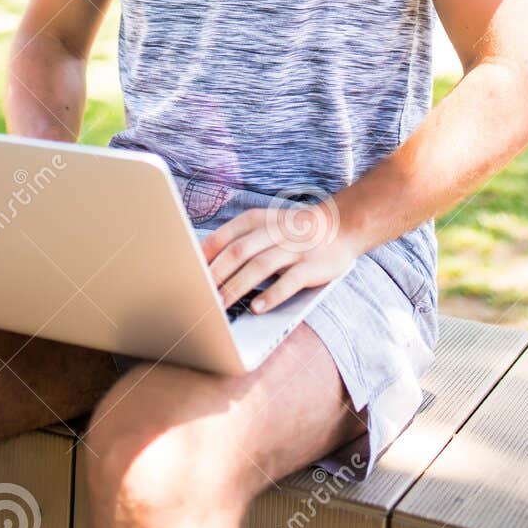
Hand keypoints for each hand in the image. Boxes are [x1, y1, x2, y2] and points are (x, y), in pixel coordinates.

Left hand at [200, 197, 356, 314]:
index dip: (204, 257)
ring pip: (260, 266)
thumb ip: (238, 240)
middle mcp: (274, 231)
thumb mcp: (264, 226)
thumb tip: (202, 263)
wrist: (340, 225)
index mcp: (257, 220)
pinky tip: (256, 308)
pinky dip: (272, 295)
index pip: (224, 237)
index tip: (187, 276)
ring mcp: (294, 248)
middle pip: (238, 252)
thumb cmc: (292, 231)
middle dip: (216, 275)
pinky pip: (290, 281)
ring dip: (238, 287)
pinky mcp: (312, 266)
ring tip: (221, 306)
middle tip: (198, 296)